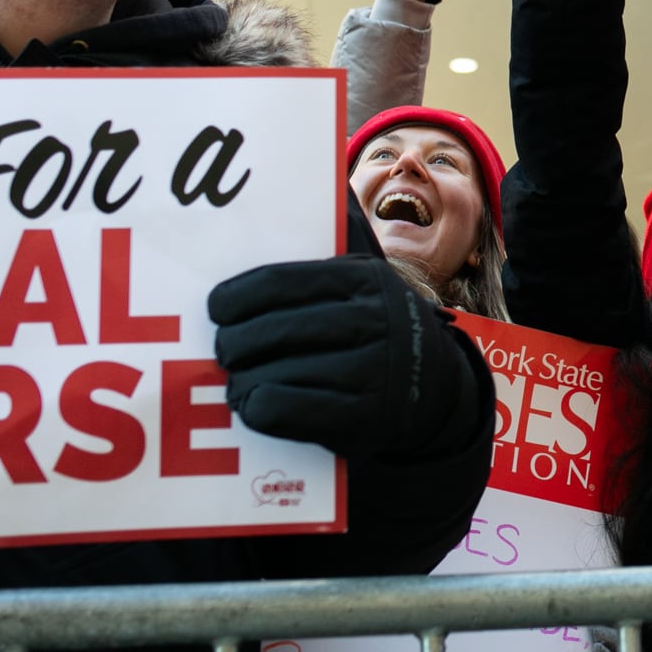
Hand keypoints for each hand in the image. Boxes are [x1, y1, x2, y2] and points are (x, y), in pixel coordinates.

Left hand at [210, 255, 451, 458]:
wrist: (435, 388)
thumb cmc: (375, 332)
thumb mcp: (363, 287)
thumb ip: (318, 270)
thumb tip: (256, 235)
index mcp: (365, 278)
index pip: (282, 282)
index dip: (237, 296)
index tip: (216, 309)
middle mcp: (375, 319)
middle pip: (273, 330)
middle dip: (233, 343)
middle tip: (224, 352)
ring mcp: (374, 370)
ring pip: (276, 374)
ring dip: (242, 383)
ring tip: (236, 385)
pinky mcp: (367, 417)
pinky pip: (289, 410)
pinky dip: (260, 410)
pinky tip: (255, 406)